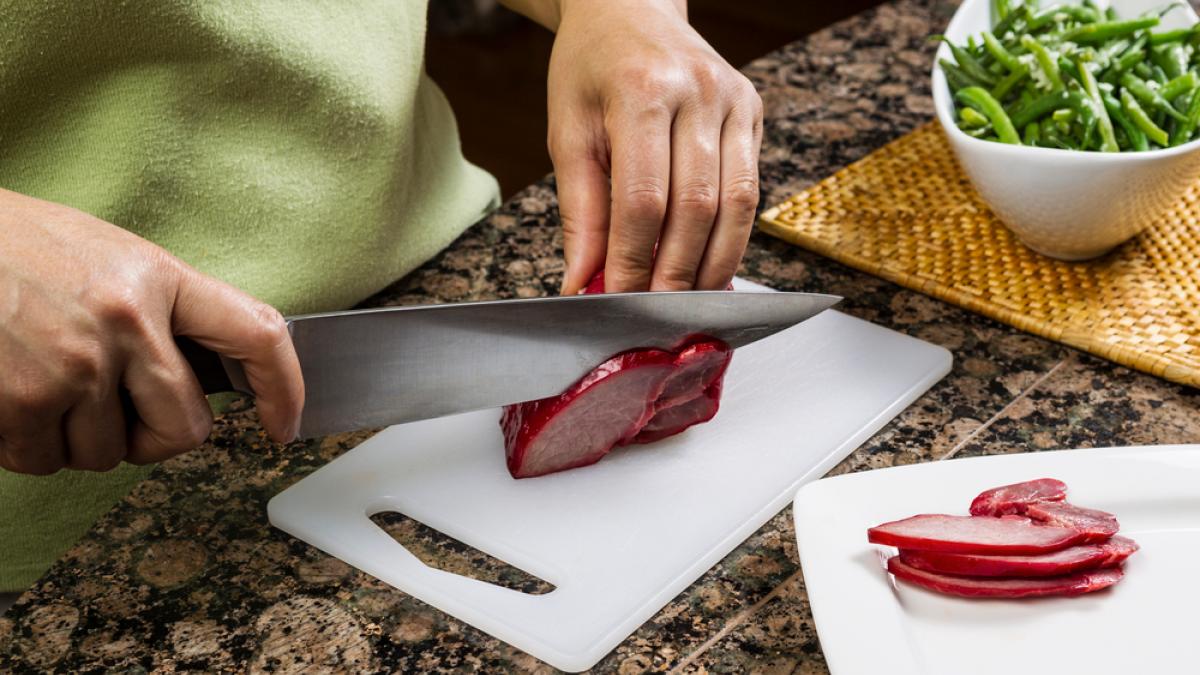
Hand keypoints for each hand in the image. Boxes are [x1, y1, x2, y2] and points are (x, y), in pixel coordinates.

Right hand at [0, 189, 303, 474]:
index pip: (258, 336)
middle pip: (184, 429)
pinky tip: (11, 396)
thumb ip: (162, 310)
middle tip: (121, 411)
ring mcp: (73, 365)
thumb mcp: (109, 257)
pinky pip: (44, 461)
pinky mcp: (18, 402)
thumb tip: (209, 375)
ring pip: (107, 454)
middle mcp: (126, 322)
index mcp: (158, 277)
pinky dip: (27, 445)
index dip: (284, 389)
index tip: (283, 423)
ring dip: (80, 438)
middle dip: (155, 435)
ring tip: (46, 382)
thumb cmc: (18, 247)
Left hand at [545, 0, 762, 293]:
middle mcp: (698, 92)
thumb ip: (581, 210)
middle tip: (652, 313)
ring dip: (712, 265)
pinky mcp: (753, 112)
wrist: (632, 9)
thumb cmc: (592, 68)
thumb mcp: (568, 132)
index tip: (617, 300)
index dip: (633, 259)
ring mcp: (735, 101)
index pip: (643, 198)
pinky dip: (730, 238)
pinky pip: (750, 190)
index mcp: (642, 90)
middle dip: (675, 273)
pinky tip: (707, 266)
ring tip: (685, 301)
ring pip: (736, 206)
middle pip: (697, 208)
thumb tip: (583, 282)